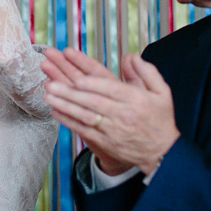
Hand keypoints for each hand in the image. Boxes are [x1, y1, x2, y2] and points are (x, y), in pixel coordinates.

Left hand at [42, 49, 178, 174]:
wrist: (163, 153)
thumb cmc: (160, 120)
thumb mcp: (162, 92)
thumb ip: (146, 71)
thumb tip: (130, 56)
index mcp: (136, 100)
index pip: (110, 88)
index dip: (91, 82)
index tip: (75, 74)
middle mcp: (123, 115)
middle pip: (93, 101)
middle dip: (70, 91)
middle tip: (51, 82)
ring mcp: (112, 130)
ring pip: (85, 115)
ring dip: (65, 105)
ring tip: (48, 94)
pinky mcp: (105, 142)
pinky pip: (83, 130)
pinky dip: (68, 121)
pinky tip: (55, 111)